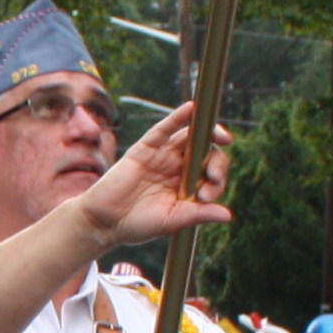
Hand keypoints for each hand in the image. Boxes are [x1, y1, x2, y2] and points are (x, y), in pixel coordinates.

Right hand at [72, 106, 236, 252]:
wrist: (105, 222)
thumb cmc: (138, 224)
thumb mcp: (173, 220)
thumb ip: (198, 214)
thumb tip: (228, 216)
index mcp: (188, 184)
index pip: (212, 172)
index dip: (217, 178)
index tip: (207, 195)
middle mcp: (178, 167)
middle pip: (206, 151)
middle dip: (217, 161)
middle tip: (214, 176)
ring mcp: (162, 156)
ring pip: (189, 137)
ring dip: (207, 133)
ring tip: (221, 136)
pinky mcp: (144, 149)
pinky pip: (162, 130)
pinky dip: (176, 118)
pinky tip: (190, 109)